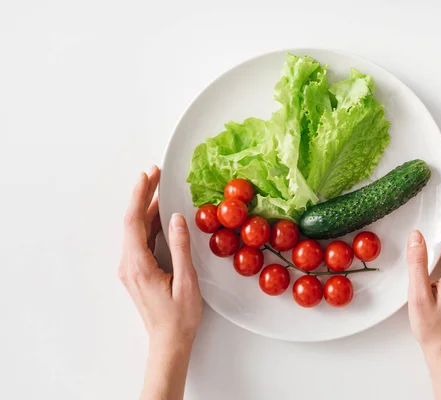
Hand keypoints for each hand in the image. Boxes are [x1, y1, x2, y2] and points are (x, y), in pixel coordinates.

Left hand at [119, 166, 202, 346]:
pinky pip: (140, 240)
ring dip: (146, 208)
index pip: (134, 221)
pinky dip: (149, 223)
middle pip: (132, 222)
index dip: (139, 195)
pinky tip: (160, 215)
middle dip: (143, 195)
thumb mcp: (186, 281)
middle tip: (156, 173)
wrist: (168, 343)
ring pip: (136, 230)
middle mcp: (128, 265)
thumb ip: (181, 248)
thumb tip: (177, 219)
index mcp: (138, 265)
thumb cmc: (179, 317)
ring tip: (160, 188)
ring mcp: (130, 268)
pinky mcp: (136, 272)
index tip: (147, 175)